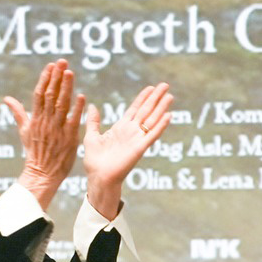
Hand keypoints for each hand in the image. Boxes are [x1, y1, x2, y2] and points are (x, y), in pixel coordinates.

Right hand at [4, 59, 84, 209]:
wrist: (42, 173)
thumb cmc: (34, 151)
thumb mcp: (24, 131)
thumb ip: (18, 113)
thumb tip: (6, 99)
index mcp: (35, 118)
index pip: (40, 94)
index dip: (46, 78)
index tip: (51, 65)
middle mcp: (45, 121)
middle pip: (50, 95)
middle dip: (56, 77)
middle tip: (62, 61)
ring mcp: (57, 129)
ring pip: (61, 105)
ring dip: (66, 88)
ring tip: (70, 72)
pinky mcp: (68, 138)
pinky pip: (73, 121)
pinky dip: (77, 108)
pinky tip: (82, 96)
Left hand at [82, 82, 173, 217]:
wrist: (99, 176)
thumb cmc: (94, 160)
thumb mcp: (91, 136)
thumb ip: (93, 121)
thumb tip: (92, 106)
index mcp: (121, 128)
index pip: (135, 109)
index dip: (143, 98)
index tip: (151, 87)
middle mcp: (131, 131)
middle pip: (146, 110)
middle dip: (155, 97)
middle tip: (165, 85)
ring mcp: (137, 139)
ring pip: (152, 119)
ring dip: (161, 107)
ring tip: (170, 96)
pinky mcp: (140, 148)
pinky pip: (152, 135)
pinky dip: (161, 125)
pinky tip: (168, 115)